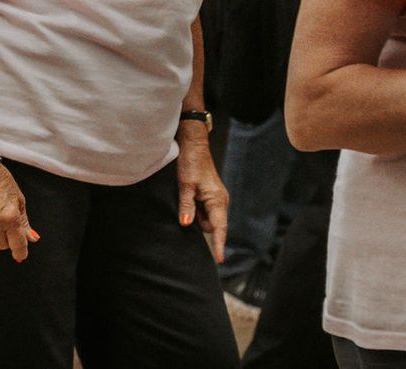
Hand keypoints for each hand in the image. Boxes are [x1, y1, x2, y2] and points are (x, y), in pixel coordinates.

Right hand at [0, 158, 36, 260]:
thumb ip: (24, 223)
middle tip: (3, 219)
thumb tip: (33, 239)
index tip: (20, 256)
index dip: (20, 252)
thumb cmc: (1, 183)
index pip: (18, 245)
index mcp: (11, 217)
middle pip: (3, 245)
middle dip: (5, 236)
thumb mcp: (18, 200)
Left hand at [175, 125, 227, 262]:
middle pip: (212, 225)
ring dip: (197, 214)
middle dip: (200, 223)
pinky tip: (189, 196)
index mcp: (217, 200)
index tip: (219, 260)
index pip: (219, 228)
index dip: (218, 244)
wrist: (194, 146)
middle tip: (187, 202)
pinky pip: (205, 210)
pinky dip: (197, 208)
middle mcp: (221, 201)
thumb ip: (186, 206)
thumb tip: (187, 224)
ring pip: (207, 217)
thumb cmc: (190, 164)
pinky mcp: (212, 195)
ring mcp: (217, 198)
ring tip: (187, 195)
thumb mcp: (185, 185)